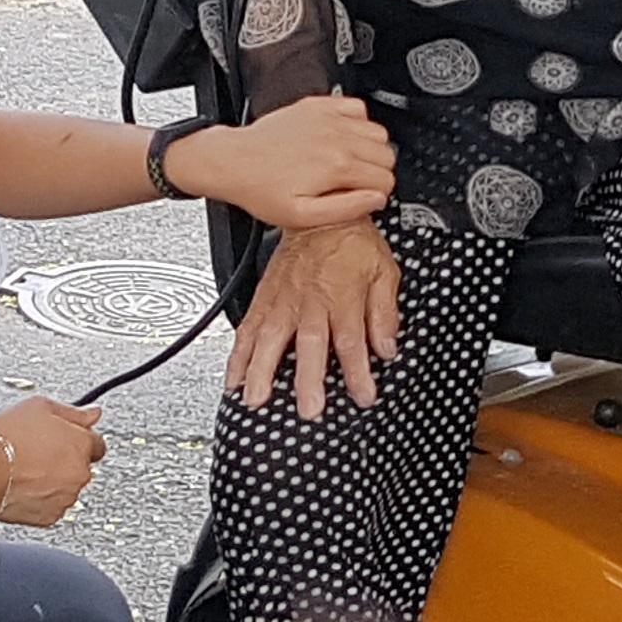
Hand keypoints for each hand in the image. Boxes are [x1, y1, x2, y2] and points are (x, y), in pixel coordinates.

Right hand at [0, 395, 107, 526]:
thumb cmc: (5, 439)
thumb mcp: (40, 407)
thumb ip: (73, 412)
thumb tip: (93, 413)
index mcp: (81, 444)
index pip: (97, 444)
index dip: (78, 440)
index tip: (65, 440)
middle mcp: (80, 473)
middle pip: (81, 466)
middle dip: (65, 461)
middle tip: (38, 453)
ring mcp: (66, 497)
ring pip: (67, 487)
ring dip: (54, 481)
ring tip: (26, 470)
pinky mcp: (50, 517)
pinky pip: (52, 506)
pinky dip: (42, 499)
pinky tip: (23, 486)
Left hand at [170, 96, 394, 231]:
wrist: (233, 162)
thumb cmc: (260, 189)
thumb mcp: (302, 215)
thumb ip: (346, 209)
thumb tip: (376, 200)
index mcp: (337, 166)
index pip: (385, 179)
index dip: (378, 193)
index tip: (365, 196)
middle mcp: (336, 138)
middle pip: (386, 154)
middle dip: (378, 171)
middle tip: (359, 182)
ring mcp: (327, 119)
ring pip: (377, 131)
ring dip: (371, 148)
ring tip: (352, 162)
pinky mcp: (316, 106)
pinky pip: (356, 106)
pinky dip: (357, 121)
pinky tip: (344, 137)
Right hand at [223, 219, 399, 419]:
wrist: (321, 213)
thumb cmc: (353, 242)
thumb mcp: (384, 272)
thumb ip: (385, 312)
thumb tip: (387, 347)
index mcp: (343, 297)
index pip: (352, 342)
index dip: (358, 373)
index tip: (362, 396)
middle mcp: (311, 301)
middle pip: (309, 345)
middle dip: (308, 379)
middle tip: (308, 408)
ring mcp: (284, 300)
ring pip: (271, 337)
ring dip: (262, 370)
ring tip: (256, 398)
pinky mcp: (265, 296)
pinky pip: (249, 326)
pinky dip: (239, 353)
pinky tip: (234, 376)